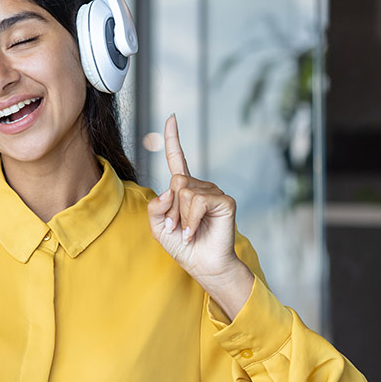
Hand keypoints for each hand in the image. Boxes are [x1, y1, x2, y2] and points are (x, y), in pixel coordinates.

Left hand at [147, 114, 254, 318]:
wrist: (201, 264)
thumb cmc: (182, 245)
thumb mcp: (158, 226)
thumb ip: (155, 206)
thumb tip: (171, 189)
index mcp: (183, 189)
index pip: (177, 158)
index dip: (173, 138)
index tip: (172, 117)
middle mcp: (199, 186)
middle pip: (175, 182)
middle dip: (170, 209)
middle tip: (175, 228)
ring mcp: (213, 191)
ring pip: (184, 192)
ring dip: (180, 217)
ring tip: (186, 232)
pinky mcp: (225, 201)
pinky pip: (197, 201)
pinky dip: (190, 220)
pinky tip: (193, 232)